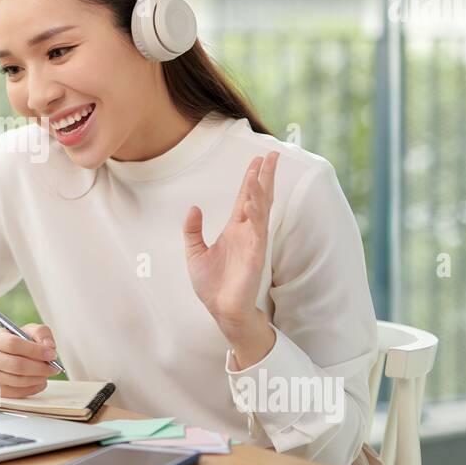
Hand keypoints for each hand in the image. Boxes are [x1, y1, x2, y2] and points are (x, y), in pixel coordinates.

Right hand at [0, 323, 58, 398]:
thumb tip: (49, 346)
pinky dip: (34, 388)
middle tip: (54, 367)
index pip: (13, 344)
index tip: (51, 354)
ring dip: (38, 378)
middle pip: (16, 365)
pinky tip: (40, 380)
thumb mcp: (28, 330)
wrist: (0, 356)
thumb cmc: (16, 342)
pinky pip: (19, 392)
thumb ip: (41, 333)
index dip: (35, 350)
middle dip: (39, 367)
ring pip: (18, 381)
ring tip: (47, 372)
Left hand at [183, 150, 279, 329]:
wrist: (220, 309)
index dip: (251, 179)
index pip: (246, 198)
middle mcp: (246, 232)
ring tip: (261, 170)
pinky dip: (256, 215)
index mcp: (234, 229)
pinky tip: (255, 201)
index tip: (257, 160)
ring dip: (261, 190)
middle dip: (266, 176)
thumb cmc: (212, 284)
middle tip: (272, 155)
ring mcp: (253, 242)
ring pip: (260, 210)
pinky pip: (257, 231)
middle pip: (259, 197)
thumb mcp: (195, 252)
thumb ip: (193, 230)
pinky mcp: (255, 255)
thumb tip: (193, 208)